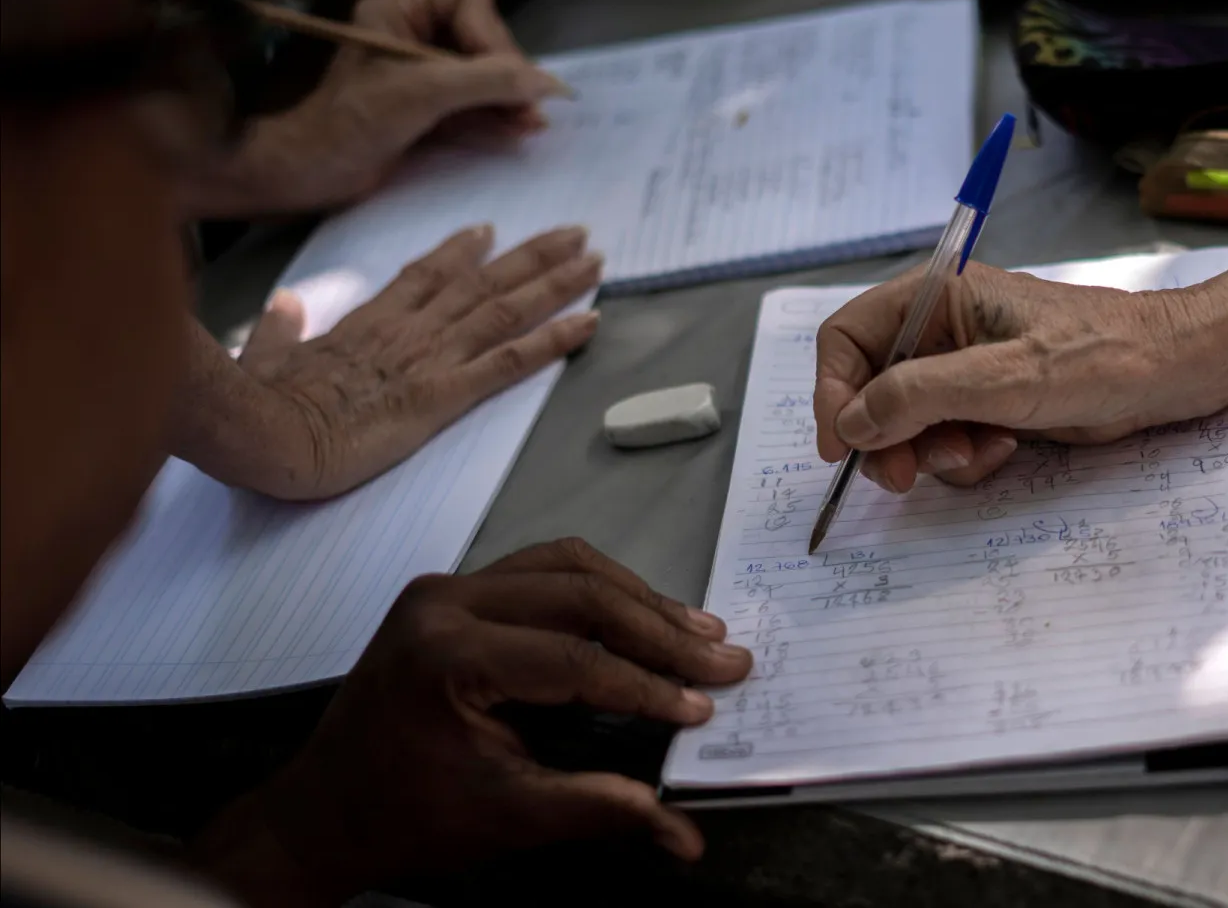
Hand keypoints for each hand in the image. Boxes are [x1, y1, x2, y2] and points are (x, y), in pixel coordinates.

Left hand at [190, 539, 751, 904]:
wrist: (326, 809)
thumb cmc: (410, 817)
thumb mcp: (506, 818)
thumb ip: (598, 811)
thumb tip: (686, 838)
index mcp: (449, 657)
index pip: (574, 660)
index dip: (648, 685)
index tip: (705, 706)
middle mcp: (445, 601)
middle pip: (579, 594)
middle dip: (660, 630)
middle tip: (725, 656)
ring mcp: (445, 588)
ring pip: (566, 566)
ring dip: (637, 599)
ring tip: (699, 630)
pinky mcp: (451, 591)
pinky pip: (540, 571)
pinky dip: (599, 590)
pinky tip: (641, 614)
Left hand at [228, 0, 565, 213]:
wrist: (308, 175)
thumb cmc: (352, 123)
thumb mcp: (423, 94)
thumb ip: (488, 81)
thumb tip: (551, 84)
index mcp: (399, 9)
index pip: (469, 2)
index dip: (492, 36)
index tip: (506, 76)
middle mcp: (413, 32)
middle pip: (482, 37)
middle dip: (507, 72)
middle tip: (528, 108)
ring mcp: (422, 72)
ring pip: (483, 73)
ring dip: (508, 97)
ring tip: (532, 124)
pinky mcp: (428, 107)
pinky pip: (474, 102)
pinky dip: (496, 116)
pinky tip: (519, 131)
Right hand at [232, 224, 599, 498]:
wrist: (265, 432)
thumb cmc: (259, 406)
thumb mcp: (264, 357)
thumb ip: (281, 326)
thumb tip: (284, 300)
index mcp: (369, 322)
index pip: (425, 276)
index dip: (462, 252)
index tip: (489, 232)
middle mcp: (410, 329)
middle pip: (483, 281)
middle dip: (532, 255)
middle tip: (573, 233)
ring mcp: (431, 357)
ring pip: (507, 307)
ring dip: (556, 282)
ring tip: (595, 260)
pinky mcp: (445, 393)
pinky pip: (512, 360)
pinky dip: (556, 339)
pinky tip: (590, 321)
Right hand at [814, 264, 1227, 491]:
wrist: (1171, 371)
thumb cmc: (1099, 354)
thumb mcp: (1003, 377)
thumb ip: (920, 396)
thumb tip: (852, 422)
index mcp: (934, 298)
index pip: (848, 339)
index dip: (834, 392)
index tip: (842, 446)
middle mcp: (940, 330)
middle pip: (870, 390)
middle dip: (886, 437)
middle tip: (906, 477)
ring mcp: (964, 369)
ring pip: (906, 424)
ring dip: (930, 452)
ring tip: (979, 454)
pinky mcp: (989, 403)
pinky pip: (945, 439)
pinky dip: (964, 456)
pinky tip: (1003, 450)